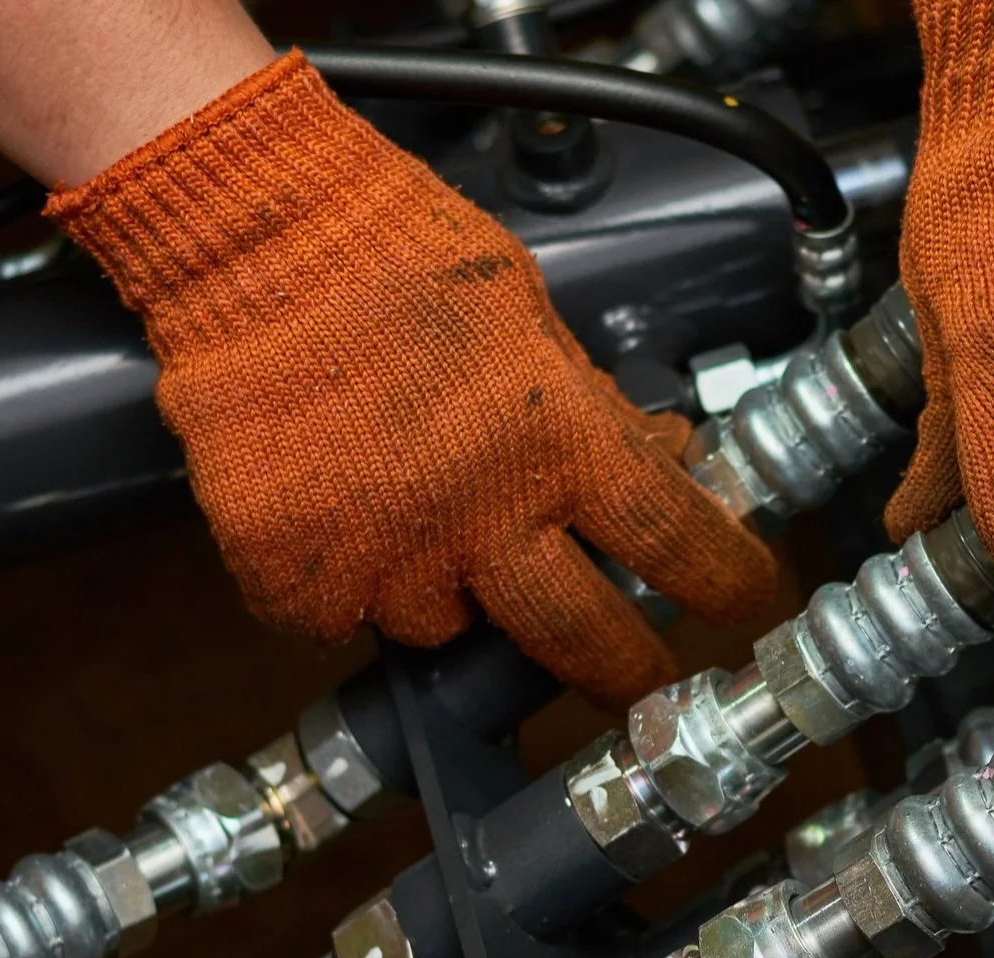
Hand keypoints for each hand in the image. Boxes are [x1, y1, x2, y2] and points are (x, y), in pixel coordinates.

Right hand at [50, 53, 776, 707]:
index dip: (725, 584)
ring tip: (414, 512)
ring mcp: (383, 556)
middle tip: (632, 678)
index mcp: (556, 435)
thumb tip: (654, 459)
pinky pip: (338, 619)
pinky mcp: (295, 577)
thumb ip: (586, 409)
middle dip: (621, 672)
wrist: (251, 242)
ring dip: (448, 592)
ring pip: (444, 628)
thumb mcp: (526, 318)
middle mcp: (478, 512)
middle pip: (580, 641)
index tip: (742, 604)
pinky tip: (338, 517)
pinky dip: (344, 586)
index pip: (675, 540)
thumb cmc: (390, 255)